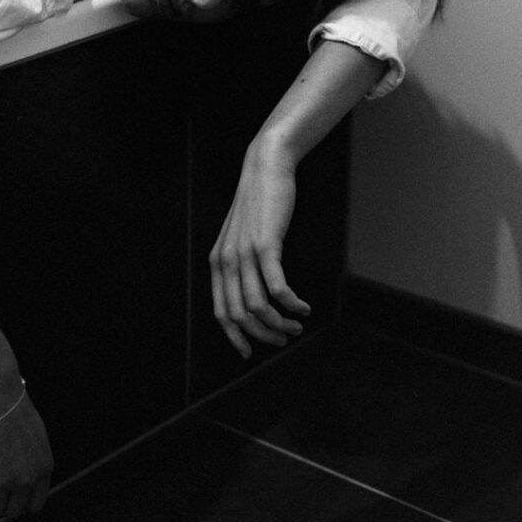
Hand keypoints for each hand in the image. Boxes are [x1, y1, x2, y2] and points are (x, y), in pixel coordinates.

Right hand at [0, 389, 52, 519]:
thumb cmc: (7, 404)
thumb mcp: (32, 434)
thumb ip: (29, 458)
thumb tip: (17, 477)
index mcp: (43, 467)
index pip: (35, 504)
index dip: (18, 503)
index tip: (5, 496)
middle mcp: (27, 479)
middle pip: (12, 512)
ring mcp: (4, 482)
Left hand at [210, 140, 311, 357]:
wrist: (265, 169)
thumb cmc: (258, 206)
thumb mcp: (242, 237)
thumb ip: (241, 265)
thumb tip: (252, 295)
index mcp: (217, 263)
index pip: (221, 312)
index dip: (236, 336)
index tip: (251, 352)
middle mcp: (226, 261)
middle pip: (240, 315)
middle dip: (263, 336)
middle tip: (284, 339)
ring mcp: (244, 254)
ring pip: (258, 307)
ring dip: (279, 324)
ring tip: (296, 325)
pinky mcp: (265, 245)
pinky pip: (277, 288)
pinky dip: (291, 304)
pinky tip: (303, 307)